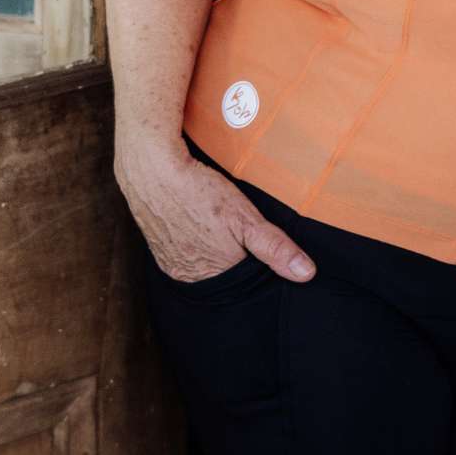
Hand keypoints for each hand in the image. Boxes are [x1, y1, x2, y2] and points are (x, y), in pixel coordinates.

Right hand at [113, 128, 316, 283]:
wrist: (150, 170)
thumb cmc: (200, 193)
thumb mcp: (245, 218)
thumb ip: (274, 247)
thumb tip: (305, 274)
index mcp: (214, 275)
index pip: (245, 284)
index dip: (257, 266)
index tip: (260, 248)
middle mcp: (189, 276)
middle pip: (223, 277)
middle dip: (234, 261)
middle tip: (238, 235)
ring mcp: (170, 262)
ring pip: (202, 264)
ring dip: (212, 252)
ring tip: (218, 229)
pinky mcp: (158, 247)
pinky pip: (182, 254)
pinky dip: (193, 243)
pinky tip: (198, 224)